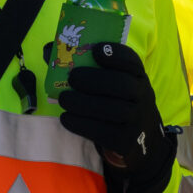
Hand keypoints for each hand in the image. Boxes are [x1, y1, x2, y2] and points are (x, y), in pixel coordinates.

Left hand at [58, 42, 176, 192]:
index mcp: (138, 76)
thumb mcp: (113, 84)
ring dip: (83, 103)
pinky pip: (103, 132)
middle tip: (72, 78)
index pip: (132, 62)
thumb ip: (85, 66)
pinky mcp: (125, 142)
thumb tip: (49, 51)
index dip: (116, 54)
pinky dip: (81, 124)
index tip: (96, 50)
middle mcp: (142, 96)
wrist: (140, 142)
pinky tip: (66, 118)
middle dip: (94, 80)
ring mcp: (136, 120)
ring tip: (64, 99)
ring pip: (113, 110)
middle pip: (123, 85)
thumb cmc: (117, 104)